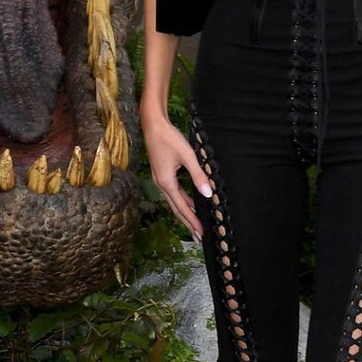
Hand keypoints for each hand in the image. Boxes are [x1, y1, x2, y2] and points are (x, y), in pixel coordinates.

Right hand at [140, 110, 212, 239]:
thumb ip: (198, 175)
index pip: (182, 207)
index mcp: (166, 182)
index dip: (192, 221)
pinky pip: (173, 193)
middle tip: (198, 237)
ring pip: (174, 202)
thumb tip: (208, 194)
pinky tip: (189, 204)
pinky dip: (182, 201)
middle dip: (188, 223)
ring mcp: (160, 180)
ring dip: (185, 213)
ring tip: (195, 225)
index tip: (201, 233)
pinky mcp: (162, 174)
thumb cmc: (169, 138)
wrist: (152, 124)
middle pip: (176, 209)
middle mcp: (161, 184)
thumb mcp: (187, 156)